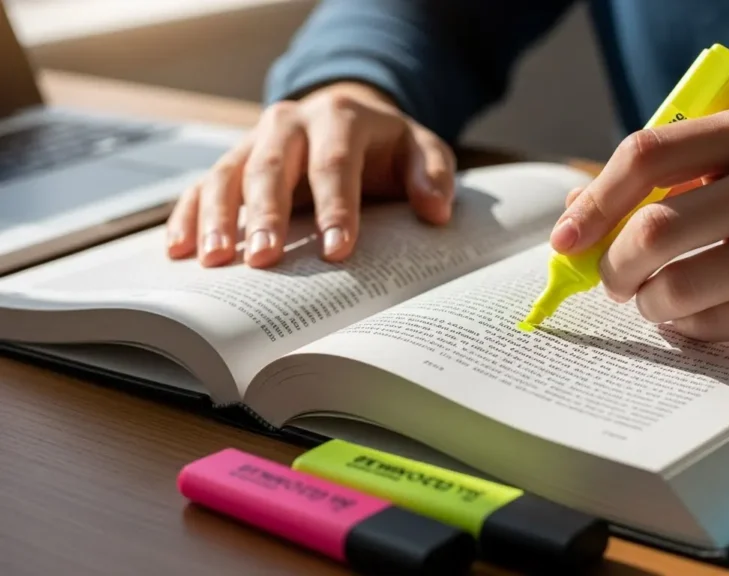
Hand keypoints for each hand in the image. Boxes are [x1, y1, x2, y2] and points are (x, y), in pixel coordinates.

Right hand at [165, 81, 455, 267]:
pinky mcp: (233, 162)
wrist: (347, 118)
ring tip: (216, 260)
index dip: (336, 207)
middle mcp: (290, 124)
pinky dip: (189, 215)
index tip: (337, 250)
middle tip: (265, 259)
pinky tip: (179, 249)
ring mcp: (254, 141)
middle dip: (267, 215)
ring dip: (218, 217)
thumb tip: (436, 210)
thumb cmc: (386, 147)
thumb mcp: (422, 150)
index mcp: (339, 119)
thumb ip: (433, 174)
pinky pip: (203, 186)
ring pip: (228, 174)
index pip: (334, 164)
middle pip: (272, 167)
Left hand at [552, 106, 728, 345]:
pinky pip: (714, 327)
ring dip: (649, 303)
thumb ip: (675, 177)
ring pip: (679, 288)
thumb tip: (579, 210)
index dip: (593, 201)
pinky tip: (694, 317)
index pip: (648, 154)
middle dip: (614, 266)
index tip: (566, 237)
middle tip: (613, 280)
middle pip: (654, 229)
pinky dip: (686, 327)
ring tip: (658, 299)